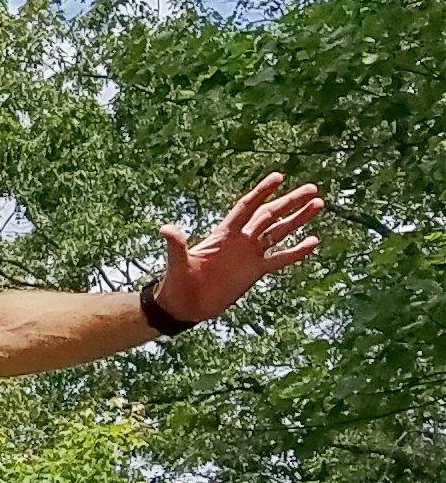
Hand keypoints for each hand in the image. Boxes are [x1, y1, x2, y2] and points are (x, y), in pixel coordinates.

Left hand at [154, 171, 323, 324]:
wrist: (184, 306)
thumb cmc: (177, 283)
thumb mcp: (177, 263)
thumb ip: (176, 245)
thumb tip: (166, 228)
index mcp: (223, 234)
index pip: (246, 207)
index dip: (261, 192)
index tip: (278, 176)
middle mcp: (240, 240)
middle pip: (269, 216)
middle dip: (289, 202)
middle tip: (311, 188)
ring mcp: (249, 255)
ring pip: (279, 233)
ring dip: (297, 220)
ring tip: (318, 205)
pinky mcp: (255, 271)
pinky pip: (280, 259)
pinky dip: (296, 251)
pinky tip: (313, 241)